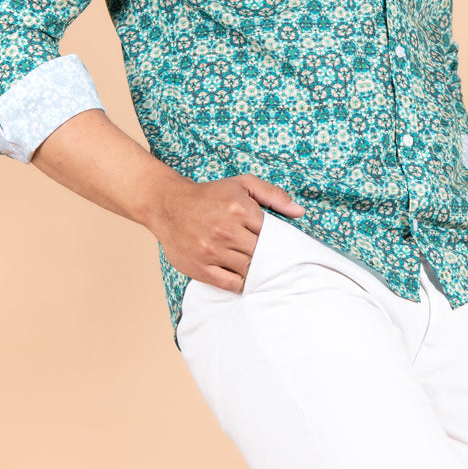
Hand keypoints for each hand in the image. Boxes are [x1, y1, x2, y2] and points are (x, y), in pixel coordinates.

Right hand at [143, 170, 303, 291]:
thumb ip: (273, 195)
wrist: (168, 205)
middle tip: (271, 259)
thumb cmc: (209, 195)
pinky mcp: (201, 268)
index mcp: (240, 209)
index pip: (273, 235)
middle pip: (262, 254)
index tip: (280, 246)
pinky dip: (241, 283)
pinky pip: (231, 283)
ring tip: (258, 267)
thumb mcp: (242, 185)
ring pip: (248, 270)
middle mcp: (227, 230)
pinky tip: (243, 276)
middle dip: (268, 258)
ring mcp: (213, 251)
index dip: (278, 242)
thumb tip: (299, 212)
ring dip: (255, 271)